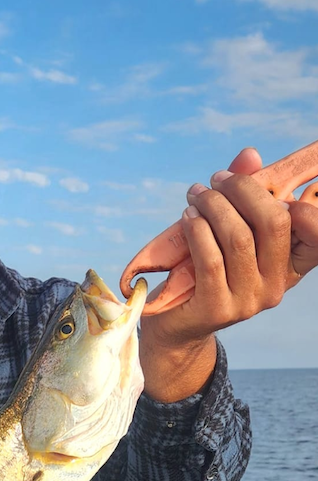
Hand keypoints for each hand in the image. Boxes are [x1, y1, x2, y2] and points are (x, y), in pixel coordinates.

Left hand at [138, 146, 309, 401]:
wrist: (176, 325)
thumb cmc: (204, 269)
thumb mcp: (229, 230)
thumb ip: (243, 195)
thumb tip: (250, 155)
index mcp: (290, 267)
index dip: (308, 208)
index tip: (273, 185)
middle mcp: (275, 287)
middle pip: (274, 223)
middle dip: (243, 191)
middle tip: (217, 179)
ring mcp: (248, 302)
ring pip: (238, 238)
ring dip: (213, 206)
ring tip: (196, 195)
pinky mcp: (218, 309)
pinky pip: (210, 259)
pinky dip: (197, 230)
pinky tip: (187, 217)